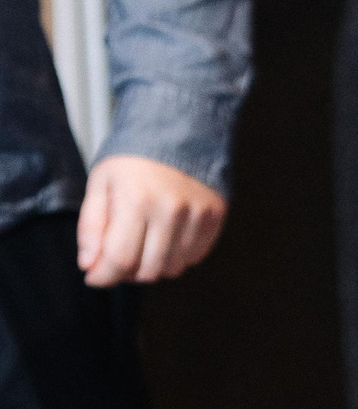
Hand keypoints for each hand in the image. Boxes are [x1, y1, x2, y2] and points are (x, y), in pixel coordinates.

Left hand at [76, 155, 225, 285]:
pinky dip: (176, 256)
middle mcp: (171, 210)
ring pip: (173, 268)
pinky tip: (165, 238)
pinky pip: (194, 257)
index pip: (120, 259)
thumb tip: (90, 265)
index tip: (95, 277)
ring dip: (153, 266)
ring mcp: (198, 215)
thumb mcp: (100, 184)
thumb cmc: (133, 159)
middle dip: (127, 273)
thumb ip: (91, 227)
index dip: (104, 276)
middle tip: (118, 258)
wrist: (178, 131)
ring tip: (143, 246)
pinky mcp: (215, 218)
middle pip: (149, 270)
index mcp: (136, 200)